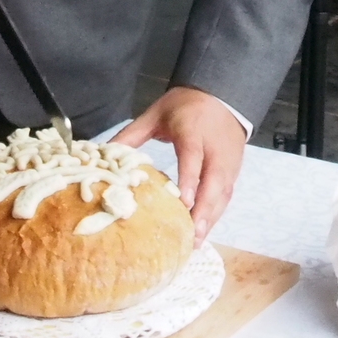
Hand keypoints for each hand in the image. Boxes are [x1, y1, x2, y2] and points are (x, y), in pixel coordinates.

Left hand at [116, 87, 246, 244]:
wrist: (221, 95)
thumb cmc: (185, 106)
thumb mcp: (156, 114)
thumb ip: (132, 134)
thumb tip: (103, 152)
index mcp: (193, 132)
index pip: (193, 157)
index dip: (190, 180)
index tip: (184, 203)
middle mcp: (214, 149)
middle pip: (213, 182)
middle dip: (203, 210)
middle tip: (190, 235)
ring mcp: (228, 162)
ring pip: (222, 193)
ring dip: (210, 218)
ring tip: (195, 242)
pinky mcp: (233, 170)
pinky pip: (226, 195)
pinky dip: (216, 214)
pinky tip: (203, 230)